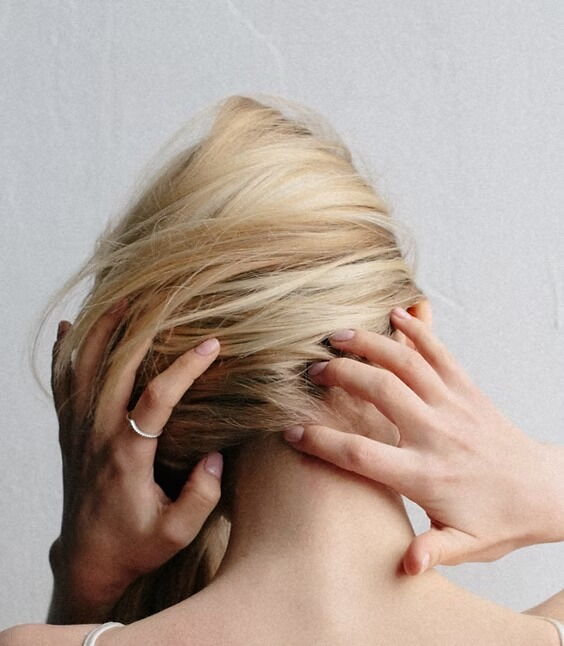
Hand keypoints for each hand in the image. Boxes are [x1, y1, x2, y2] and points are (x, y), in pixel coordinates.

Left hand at [49, 303, 222, 618]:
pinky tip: (66, 328)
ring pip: (84, 369)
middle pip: (114, 369)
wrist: (87, 559)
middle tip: (160, 299)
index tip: (211, 345)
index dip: (184, 367)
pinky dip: (63, 354)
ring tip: (118, 299)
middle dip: (138, 330)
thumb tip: (216, 456)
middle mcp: (98, 435)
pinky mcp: (69, 433)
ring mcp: (79, 431)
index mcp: (127, 455)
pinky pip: (61, 385)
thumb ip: (201, 496)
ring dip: (100, 331)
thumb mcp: (176, 533)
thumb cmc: (134, 546)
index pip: (157, 398)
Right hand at [284, 307, 563, 575]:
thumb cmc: (500, 520)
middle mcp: (436, 433)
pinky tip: (396, 313)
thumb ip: (434, 552)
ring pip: (405, 362)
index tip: (291, 432)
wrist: (545, 490)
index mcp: (425, 474)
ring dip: (368, 344)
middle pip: (378, 391)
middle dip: (339, 375)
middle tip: (312, 370)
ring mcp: (453, 406)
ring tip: (338, 335)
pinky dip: (417, 329)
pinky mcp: (468, 390)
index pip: (360, 454)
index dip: (320, 441)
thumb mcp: (467, 546)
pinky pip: (440, 352)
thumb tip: (406, 567)